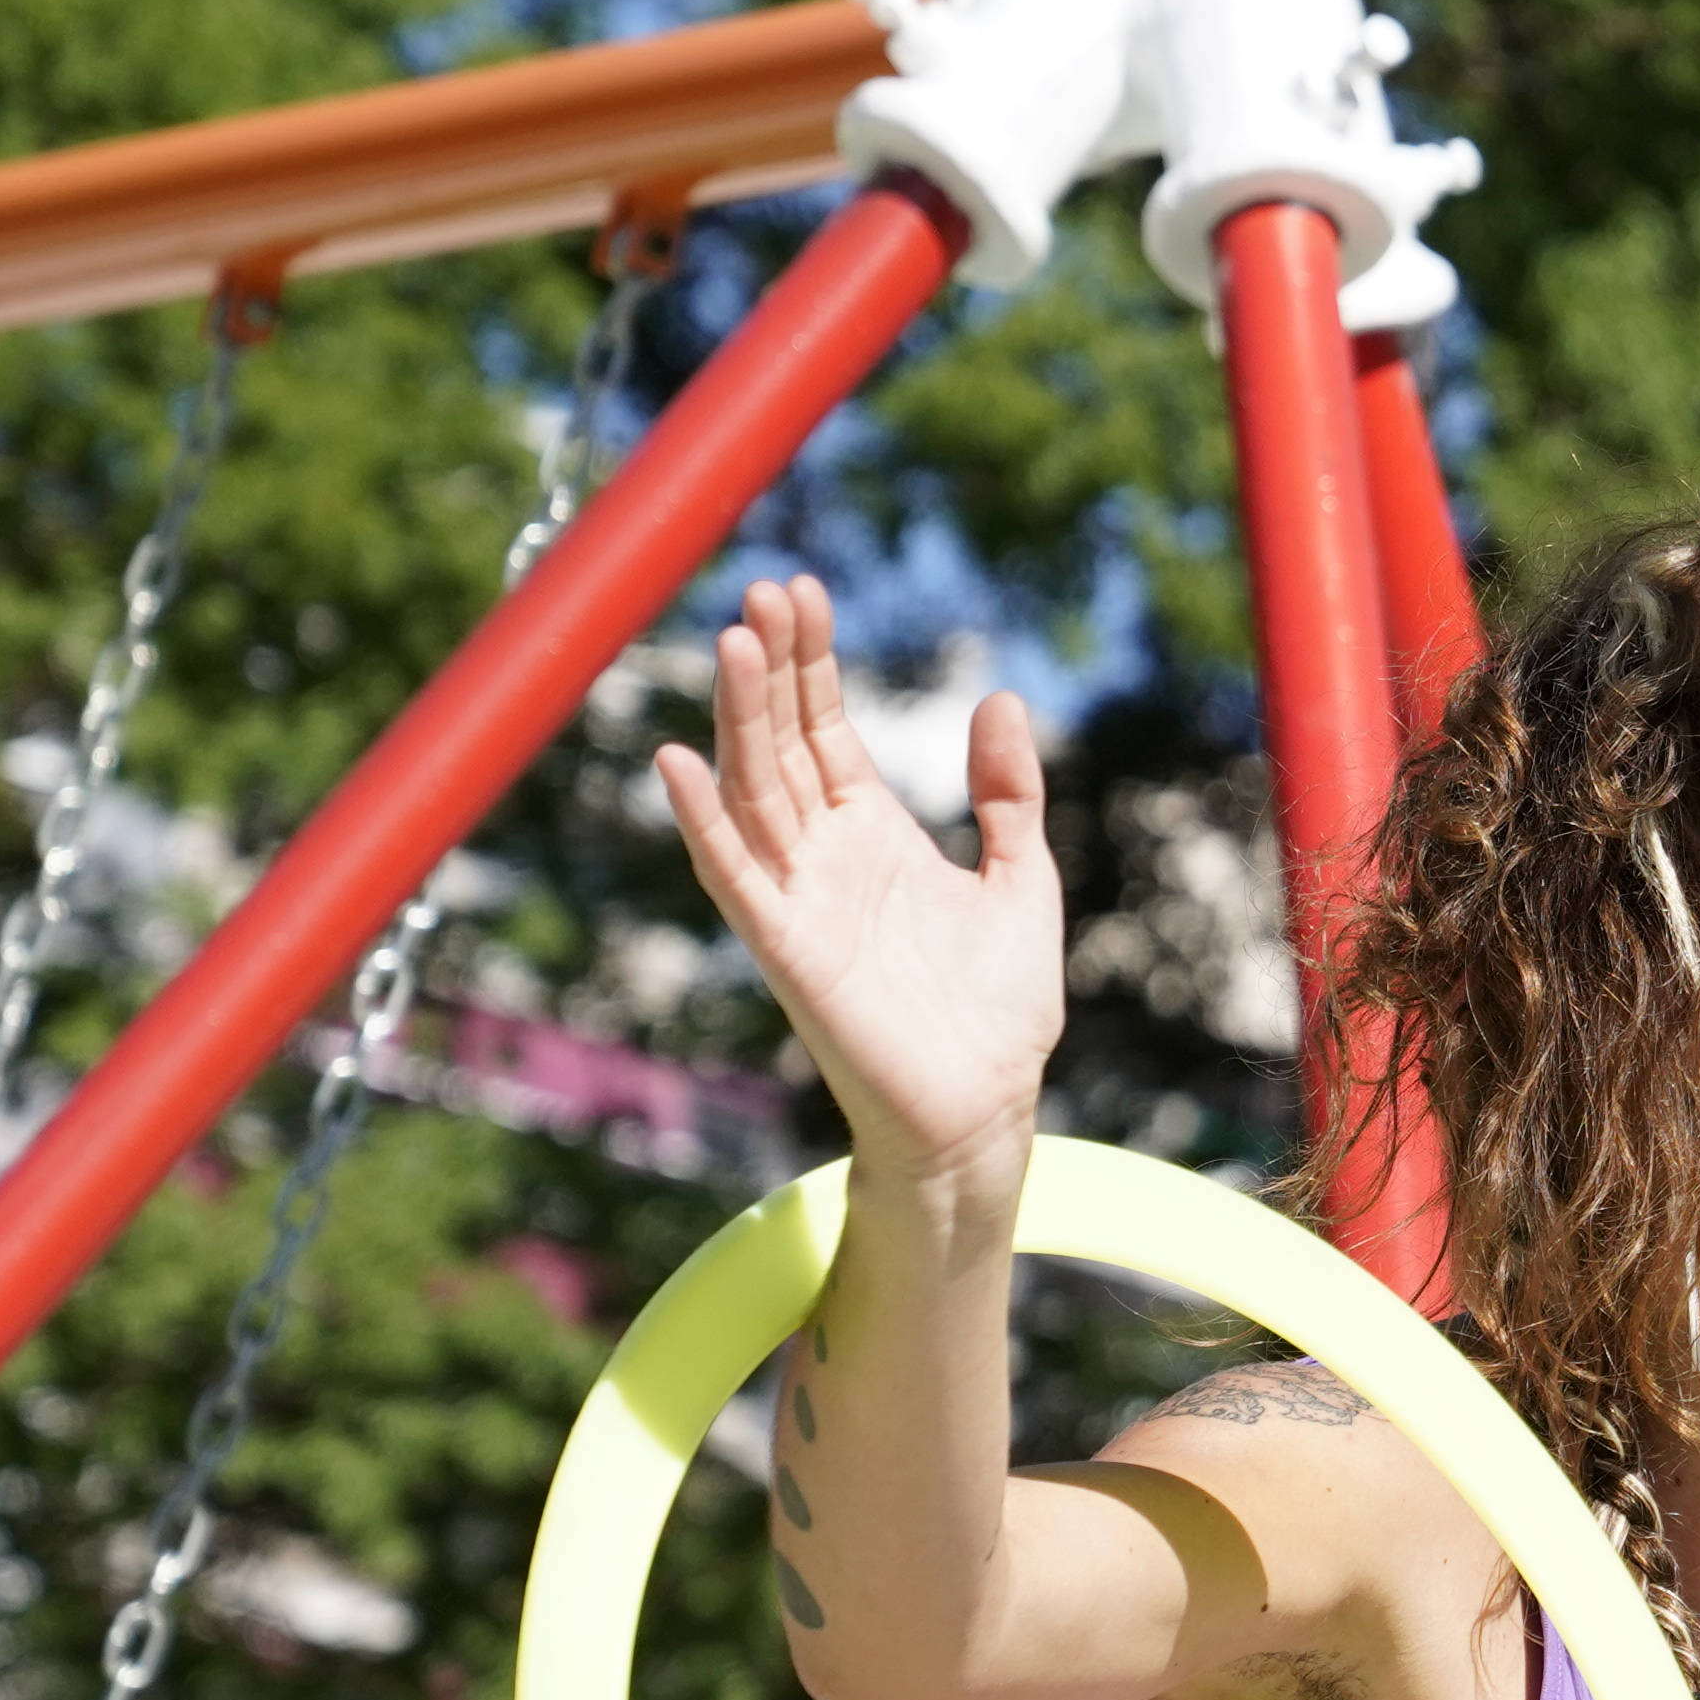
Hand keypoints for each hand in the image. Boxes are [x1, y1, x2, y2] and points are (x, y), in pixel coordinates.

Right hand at [653, 578, 1060, 1189]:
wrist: (986, 1111)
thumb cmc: (998, 1010)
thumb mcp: (1022, 879)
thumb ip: (1008, 795)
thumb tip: (999, 697)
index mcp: (872, 834)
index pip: (824, 727)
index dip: (810, 661)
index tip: (801, 589)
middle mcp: (824, 858)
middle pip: (781, 742)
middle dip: (770, 667)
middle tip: (761, 588)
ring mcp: (800, 900)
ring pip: (754, 791)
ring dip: (737, 718)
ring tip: (730, 639)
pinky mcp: (789, 951)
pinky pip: (736, 877)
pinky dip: (705, 822)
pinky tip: (677, 761)